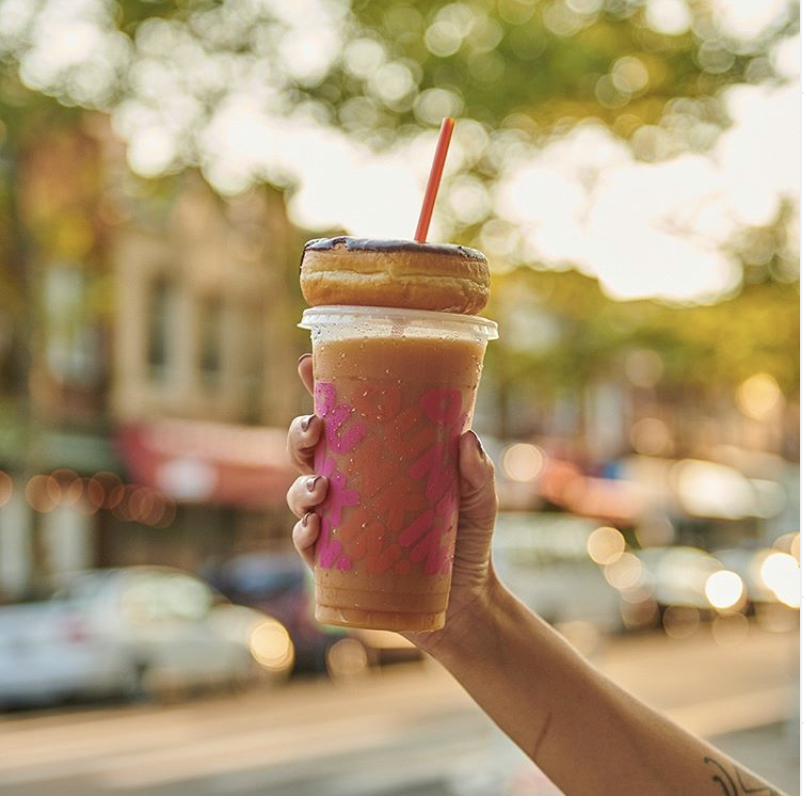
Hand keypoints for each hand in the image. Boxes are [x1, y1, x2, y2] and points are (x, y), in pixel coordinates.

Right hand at [286, 353, 499, 651]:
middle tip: (314, 429)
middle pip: (312, 450)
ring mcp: (342, 522)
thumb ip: (477, 471)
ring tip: (320, 489)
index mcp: (379, 459)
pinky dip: (303, 534)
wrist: (466, 603)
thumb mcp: (479, 499)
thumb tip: (466, 438)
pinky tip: (312, 529)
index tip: (308, 365)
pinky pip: (308, 544)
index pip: (345, 418)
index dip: (321, 389)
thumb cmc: (468, 539)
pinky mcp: (338, 561)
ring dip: (300, 485)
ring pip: (301, 492)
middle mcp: (354, 485)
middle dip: (300, 433)